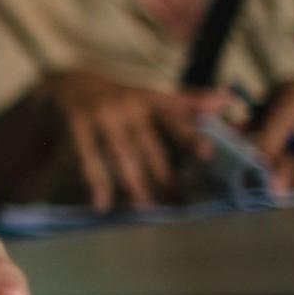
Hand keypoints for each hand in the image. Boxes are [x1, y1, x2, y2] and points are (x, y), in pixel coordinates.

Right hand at [42, 70, 225, 210]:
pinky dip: (95, 182)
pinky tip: (101, 203)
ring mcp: (101, 115)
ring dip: (133, 181)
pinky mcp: (77, 126)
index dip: (190, 135)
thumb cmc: (121, 101)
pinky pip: (87, 158)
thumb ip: (187, 104)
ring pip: (120, 153)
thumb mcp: (151, 97)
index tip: (208, 154)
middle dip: (163, 175)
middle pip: (148, 144)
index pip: (174, 118)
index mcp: (150, 100)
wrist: (68, 87)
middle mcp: (127, 105)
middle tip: (175, 202)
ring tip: (144, 208)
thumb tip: (225, 99)